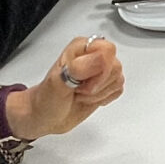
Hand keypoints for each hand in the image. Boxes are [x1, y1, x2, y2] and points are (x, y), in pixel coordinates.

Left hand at [7, 37, 123, 140]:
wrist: (45, 116)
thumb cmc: (47, 98)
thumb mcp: (57, 82)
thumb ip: (78, 68)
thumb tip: (101, 59)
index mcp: (81, 47)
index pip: (107, 50)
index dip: (100, 70)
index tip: (83, 82)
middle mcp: (92, 56)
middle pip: (115, 66)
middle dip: (98, 85)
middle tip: (79, 89)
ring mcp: (101, 71)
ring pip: (118, 79)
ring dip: (99, 93)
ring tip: (81, 93)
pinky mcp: (106, 84)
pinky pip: (118, 90)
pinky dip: (104, 98)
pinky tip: (89, 98)